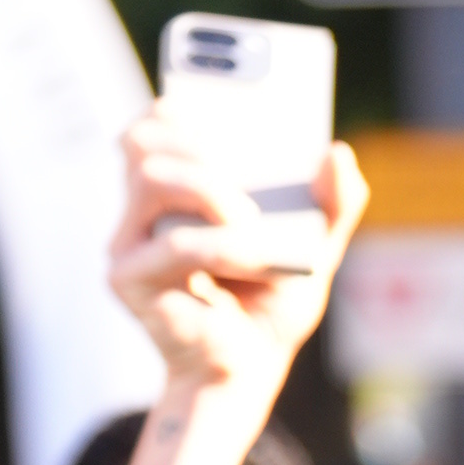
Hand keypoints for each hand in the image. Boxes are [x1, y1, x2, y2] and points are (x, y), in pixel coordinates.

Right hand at [109, 112, 368, 403]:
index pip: (159, 117)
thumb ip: (334, 202)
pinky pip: (171, 242)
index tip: (223, 94)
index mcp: (177, 182)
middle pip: (144, 134)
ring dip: (210, 189)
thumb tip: (337, 152)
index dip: (183, 99)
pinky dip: (220, 245)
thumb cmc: (272, 302)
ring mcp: (129, 239)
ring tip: (250, 219)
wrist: (251, 369)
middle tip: (244, 168)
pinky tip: (252, 257)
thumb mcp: (316, 245)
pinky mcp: (126, 278)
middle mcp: (143, 205)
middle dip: (200, 140)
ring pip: (151, 175)